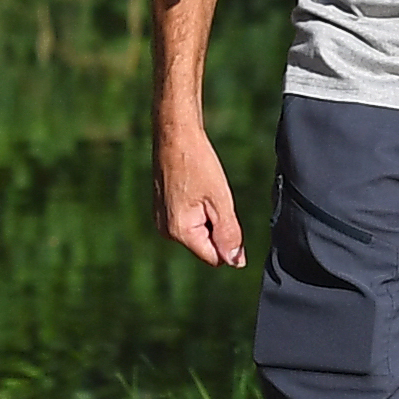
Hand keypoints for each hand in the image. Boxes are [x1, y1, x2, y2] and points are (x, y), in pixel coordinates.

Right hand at [157, 112, 247, 267]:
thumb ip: (229, 234)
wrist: (175, 135)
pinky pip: (189, 220)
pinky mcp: (163, 210)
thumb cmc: (197, 163)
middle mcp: (166, 231)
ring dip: (208, 216)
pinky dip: (198, 208)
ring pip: (198, 231)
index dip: (228, 240)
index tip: (225, 211)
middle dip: (216, 226)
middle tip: (213, 196)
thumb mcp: (221, 200)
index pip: (214, 256)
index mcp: (179, 232)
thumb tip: (235, 262)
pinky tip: (196, 187)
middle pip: (206, 244)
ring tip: (203, 189)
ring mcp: (162, 220)